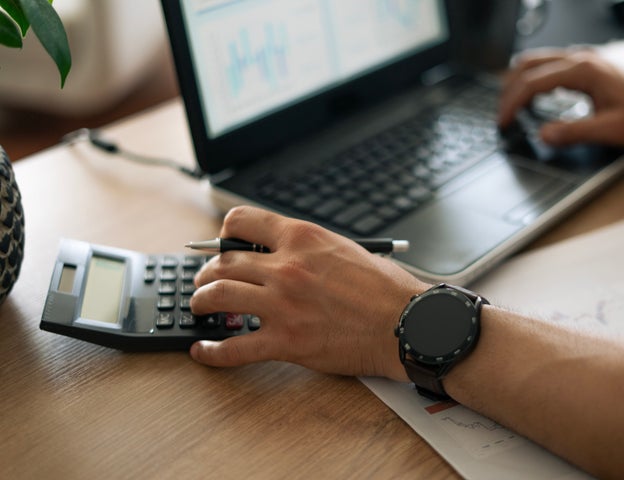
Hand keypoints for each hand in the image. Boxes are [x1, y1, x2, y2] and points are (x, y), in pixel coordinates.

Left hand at [189, 206, 428, 379]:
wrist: (406, 323)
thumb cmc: (384, 288)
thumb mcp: (344, 248)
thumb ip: (306, 248)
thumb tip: (279, 253)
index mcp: (301, 238)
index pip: (241, 222)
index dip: (223, 234)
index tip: (221, 246)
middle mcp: (286, 267)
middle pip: (222, 262)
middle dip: (206, 273)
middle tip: (204, 282)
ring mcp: (282, 305)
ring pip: (217, 297)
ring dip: (200, 302)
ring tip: (200, 307)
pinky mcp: (286, 341)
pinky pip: (234, 348)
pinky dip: (211, 351)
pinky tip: (202, 351)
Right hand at [498, 49, 623, 146]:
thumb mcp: (610, 129)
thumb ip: (574, 133)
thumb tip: (543, 135)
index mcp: (583, 70)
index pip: (533, 82)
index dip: (513, 103)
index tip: (503, 122)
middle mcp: (580, 59)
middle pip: (528, 66)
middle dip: (509, 91)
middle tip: (502, 115)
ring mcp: (582, 59)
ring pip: (535, 62)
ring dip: (519, 83)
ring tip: (512, 108)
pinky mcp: (584, 66)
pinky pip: (547, 67)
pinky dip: (533, 82)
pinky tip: (534, 100)